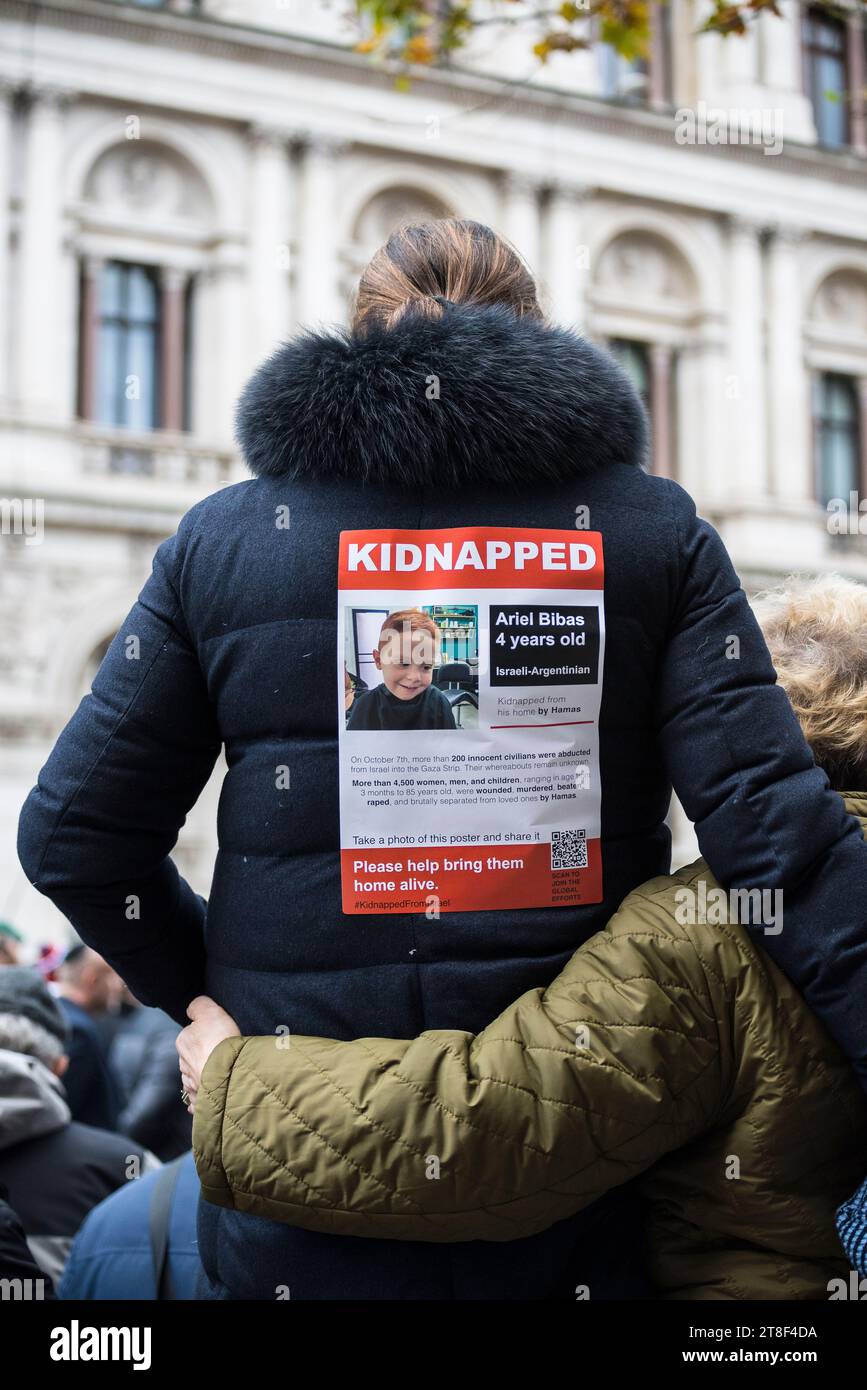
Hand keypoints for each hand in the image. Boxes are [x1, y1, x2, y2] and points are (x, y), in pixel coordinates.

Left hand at [177, 995, 239, 1113]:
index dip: (204, 1034)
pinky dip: (202, 1098)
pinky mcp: (200, 1101)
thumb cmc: (219, 1042)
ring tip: (218, 1075)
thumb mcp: (209, 1011)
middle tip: (219, 1055)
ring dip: (202, 1077)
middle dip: (201, 1057)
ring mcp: (191, 1085)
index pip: (190, 1035)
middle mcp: (183, 1064)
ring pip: (194, 1078)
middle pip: (191, 1057)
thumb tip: (192, 1008)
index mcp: (183, 1042)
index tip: (217, 1035)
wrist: (229, 1075)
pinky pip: (198, 1099)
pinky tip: (209, 1095)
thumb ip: (198, 1005)